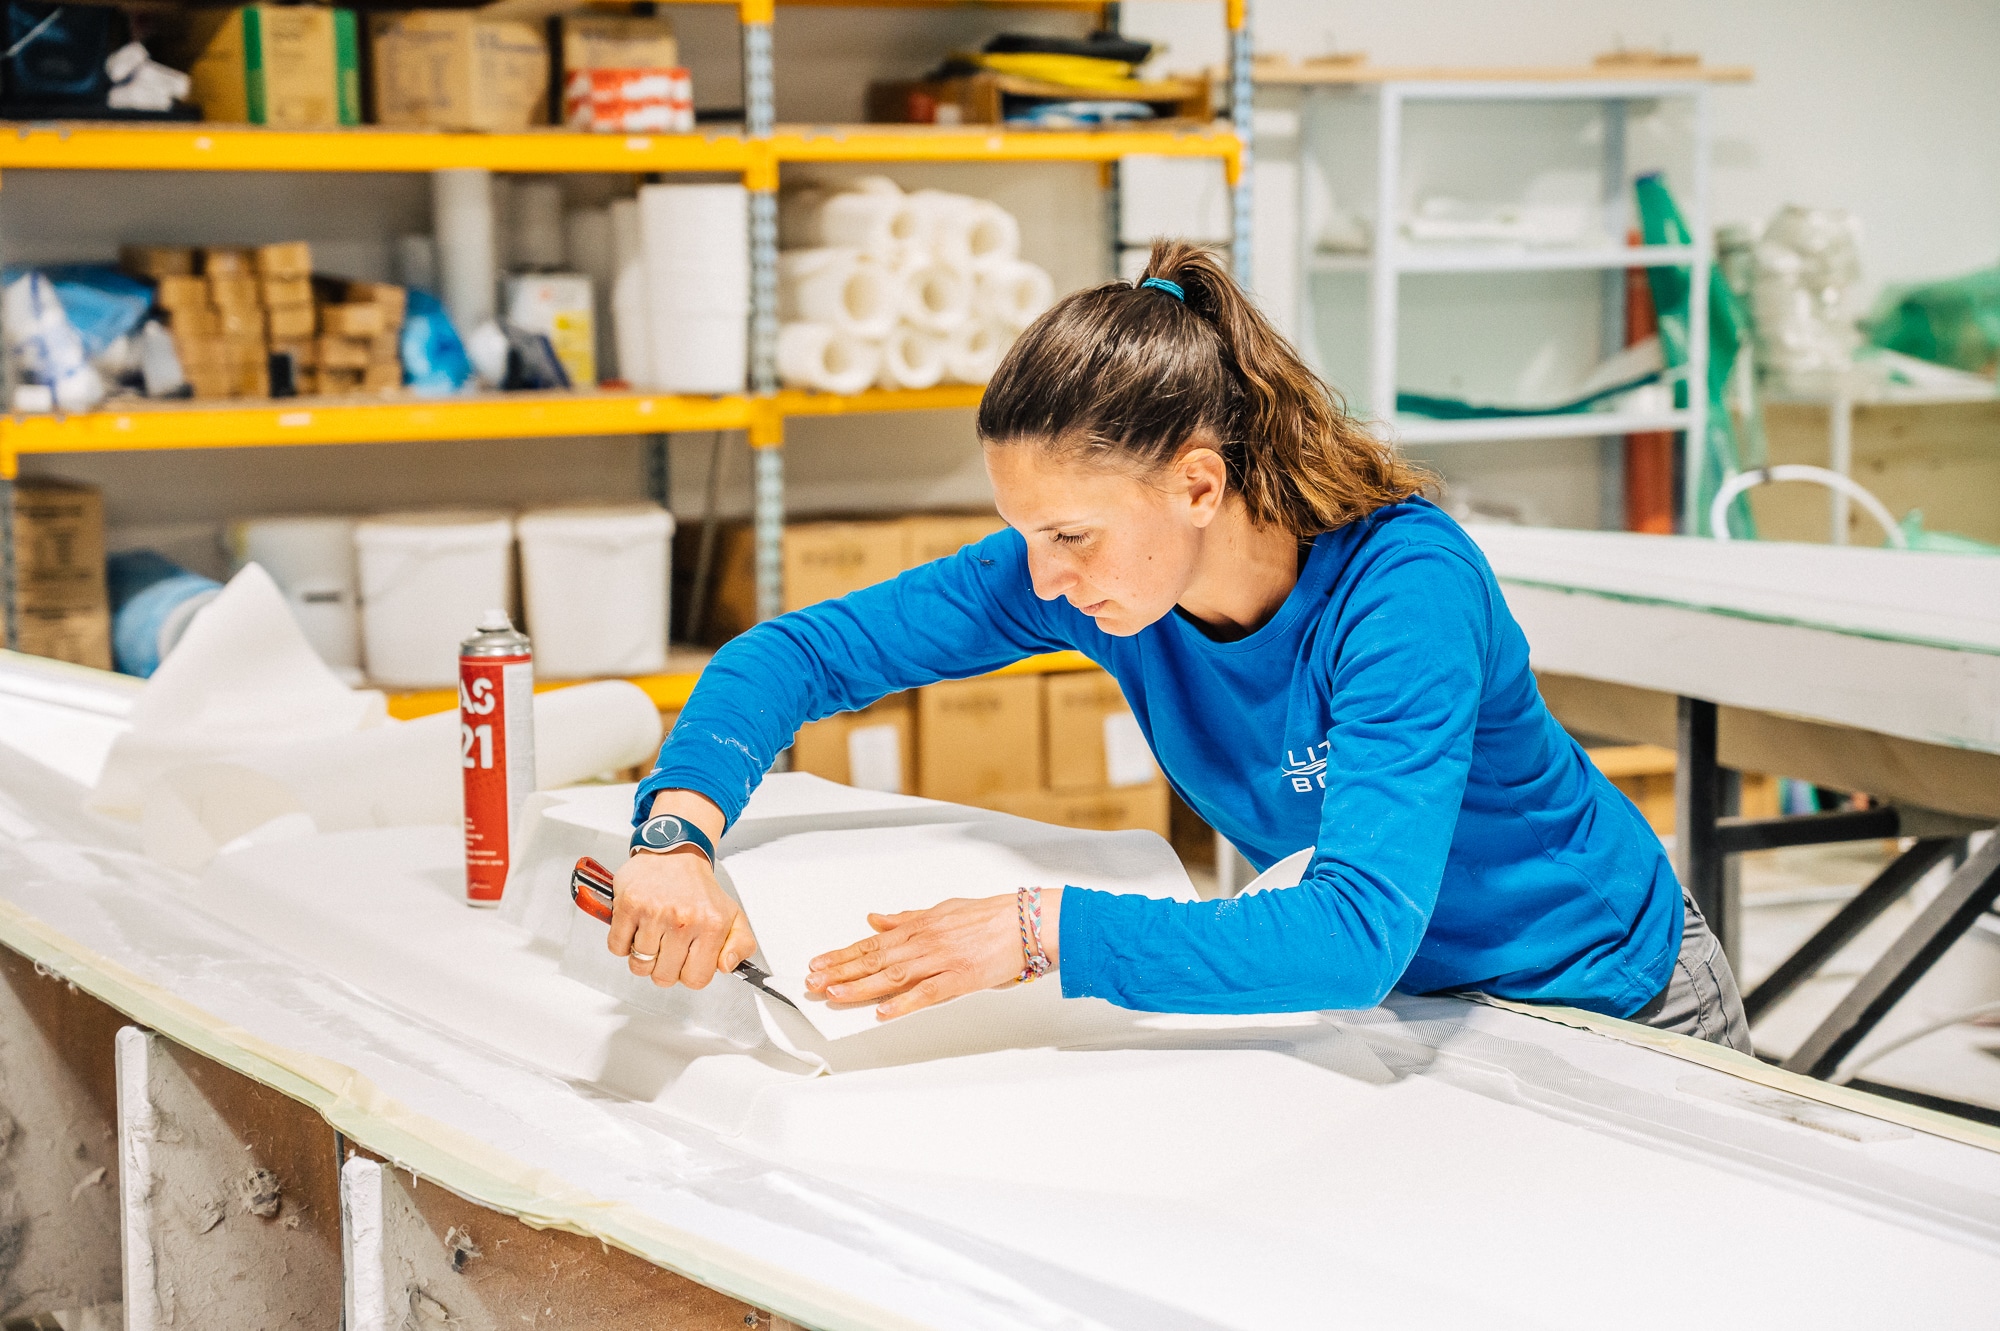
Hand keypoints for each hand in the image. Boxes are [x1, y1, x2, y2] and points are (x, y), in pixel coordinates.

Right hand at [607, 790, 751, 988]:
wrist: (675, 852)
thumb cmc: (699, 889)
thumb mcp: (733, 916)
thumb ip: (741, 945)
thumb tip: (726, 966)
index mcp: (711, 925)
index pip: (696, 979)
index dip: (689, 975)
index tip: (687, 962)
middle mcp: (683, 919)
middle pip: (664, 977)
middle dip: (665, 968)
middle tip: (668, 948)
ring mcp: (654, 913)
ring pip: (639, 965)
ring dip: (643, 956)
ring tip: (653, 937)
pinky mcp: (629, 906)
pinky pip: (617, 947)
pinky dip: (623, 944)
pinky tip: (637, 929)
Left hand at [805, 889, 1061, 1019]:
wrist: (1029, 922)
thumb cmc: (992, 916)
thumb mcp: (943, 910)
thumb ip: (907, 918)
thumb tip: (875, 920)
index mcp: (920, 926)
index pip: (871, 943)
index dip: (842, 955)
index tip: (819, 964)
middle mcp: (926, 942)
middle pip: (875, 959)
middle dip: (840, 971)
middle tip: (813, 982)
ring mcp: (942, 960)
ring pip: (893, 975)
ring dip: (861, 986)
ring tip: (835, 995)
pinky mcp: (962, 979)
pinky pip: (927, 994)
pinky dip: (904, 1003)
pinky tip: (883, 1012)